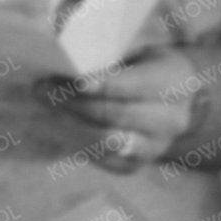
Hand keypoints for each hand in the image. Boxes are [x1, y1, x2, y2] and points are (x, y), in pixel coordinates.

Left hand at [43, 48, 203, 172]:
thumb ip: (111, 59)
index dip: (105, 84)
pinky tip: (56, 122)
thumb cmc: (148, 69)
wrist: (177, 103)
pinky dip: (74, 140)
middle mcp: (171, 120)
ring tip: (44, 104)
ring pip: (105, 141)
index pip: (137, 85)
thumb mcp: (141, 54)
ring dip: (68, 123)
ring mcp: (155, 147)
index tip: (76, 81)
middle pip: (116, 115)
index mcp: (175, 83)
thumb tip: (67, 56)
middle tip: (43, 88)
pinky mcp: (136, 165)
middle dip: (76, 102)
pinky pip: (100, 158)